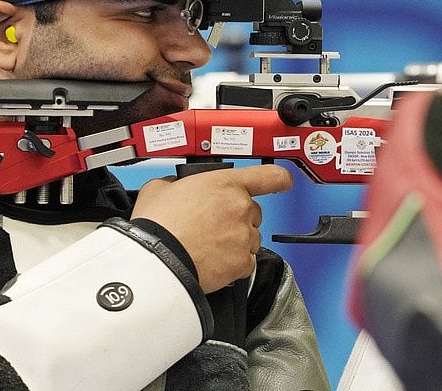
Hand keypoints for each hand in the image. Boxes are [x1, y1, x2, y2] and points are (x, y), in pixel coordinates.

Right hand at [132, 164, 292, 292]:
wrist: (157, 261)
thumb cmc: (156, 226)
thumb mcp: (159, 188)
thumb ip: (176, 183)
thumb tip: (175, 188)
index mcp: (225, 184)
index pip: (269, 176)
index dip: (280, 178)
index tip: (284, 181)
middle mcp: (240, 208)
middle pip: (253, 212)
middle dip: (237, 218)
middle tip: (213, 226)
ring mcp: (244, 236)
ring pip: (250, 239)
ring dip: (235, 242)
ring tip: (208, 246)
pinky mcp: (242, 263)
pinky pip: (245, 263)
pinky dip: (232, 265)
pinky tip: (212, 261)